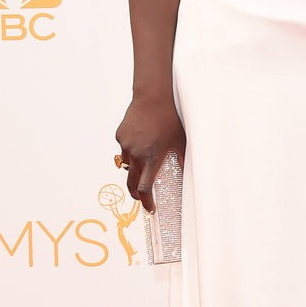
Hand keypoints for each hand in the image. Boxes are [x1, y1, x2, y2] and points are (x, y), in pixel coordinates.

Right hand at [114, 96, 185, 212]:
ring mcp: (125, 145)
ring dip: (135, 169)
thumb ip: (181, 159)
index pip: (145, 189)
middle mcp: (136, 154)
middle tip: (143, 198)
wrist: (153, 97)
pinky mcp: (119, 136)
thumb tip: (186, 173)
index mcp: (152, 158)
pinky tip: (141, 139)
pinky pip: (124, 149)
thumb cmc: (170, 119)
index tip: (150, 209)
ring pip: (128, 165)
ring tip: (146, 159)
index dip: (147, 202)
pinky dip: (131, 151)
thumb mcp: (179, 141)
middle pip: (131, 184)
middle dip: (137, 194)